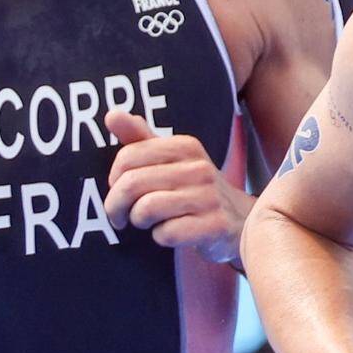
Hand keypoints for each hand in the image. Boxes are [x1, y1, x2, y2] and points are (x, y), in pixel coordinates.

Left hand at [101, 127, 246, 263]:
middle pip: (132, 183)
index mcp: (185, 146)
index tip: (119, 189)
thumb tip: (111, 115)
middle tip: (118, 215)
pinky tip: (170, 233)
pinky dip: (161, 237)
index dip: (114, 178)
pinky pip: (167, 233)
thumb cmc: (194, 188)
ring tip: (146, 222)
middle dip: (116, 204)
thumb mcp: (170, 159)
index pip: (128, 157)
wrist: (241, 220)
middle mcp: (199, 168)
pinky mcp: (215, 226)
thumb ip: (139, 139)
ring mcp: (209, 198)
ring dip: (138, 220)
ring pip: (147, 209)